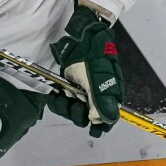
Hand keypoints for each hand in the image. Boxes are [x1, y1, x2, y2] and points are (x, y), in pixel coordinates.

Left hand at [49, 3, 123, 137]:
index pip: (107, 118)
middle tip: (75, 105)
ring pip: (73, 112)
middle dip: (79, 115)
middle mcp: (95, 96)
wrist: (81, 36)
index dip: (100, 125)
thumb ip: (102, 99)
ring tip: (63, 98)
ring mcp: (81, 92)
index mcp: (109, 95)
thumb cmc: (94, 55)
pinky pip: (62, 103)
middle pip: (87, 118)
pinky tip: (56, 95)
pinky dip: (57, 102)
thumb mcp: (99, 77)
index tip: (92, 129)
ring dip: (66, 109)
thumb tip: (108, 120)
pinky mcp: (68, 88)